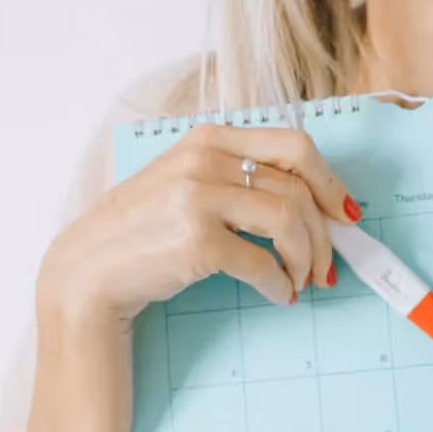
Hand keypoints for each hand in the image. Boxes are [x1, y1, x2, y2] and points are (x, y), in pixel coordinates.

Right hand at [37, 124, 360, 324]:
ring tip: (301, 280)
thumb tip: (311, 201)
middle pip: (297, 187)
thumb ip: (236, 176)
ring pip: (288, 221)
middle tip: (328, 262)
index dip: (330, 180)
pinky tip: (278, 293)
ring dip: (305, 258)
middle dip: (324, 230)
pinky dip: (279, 283)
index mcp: (208, 138)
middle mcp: (203, 159)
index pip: (293, 145)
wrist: (86, 273)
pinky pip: (262, 262)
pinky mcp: (196, 241)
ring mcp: (198, 198)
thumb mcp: (184, 181)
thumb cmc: (143, 232)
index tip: (346, 212)